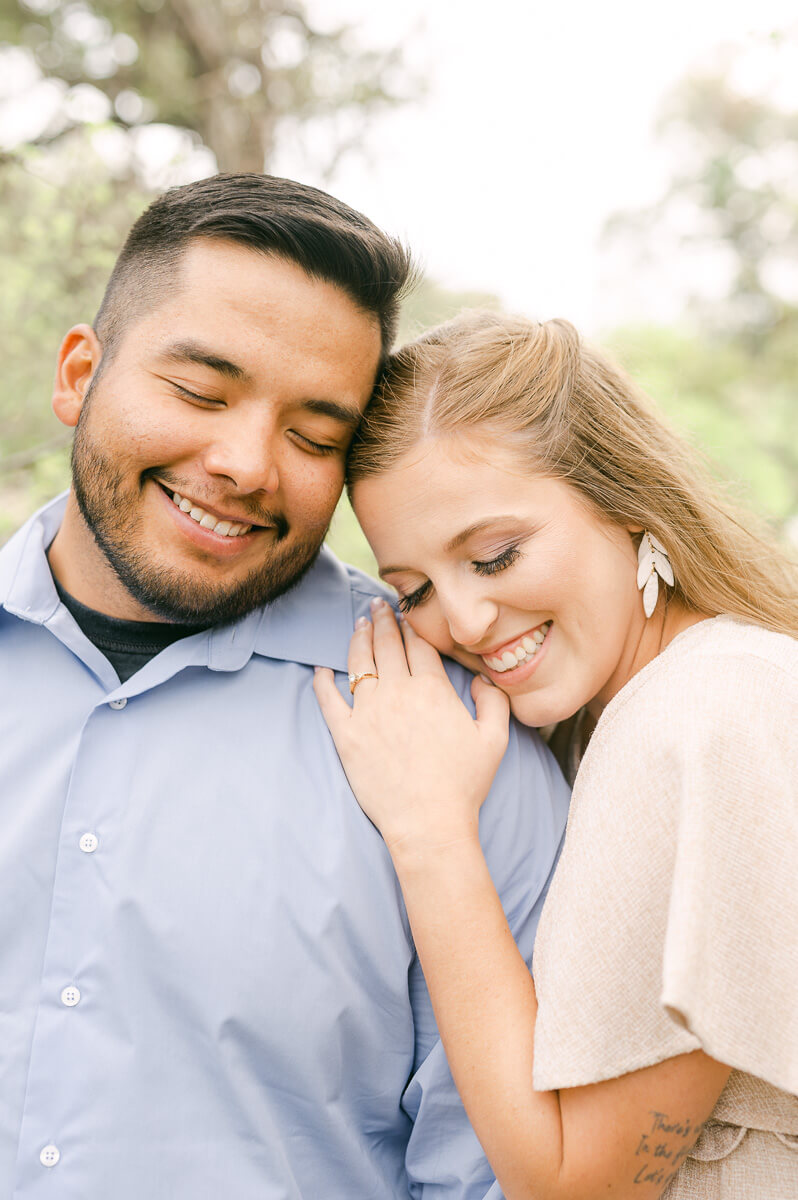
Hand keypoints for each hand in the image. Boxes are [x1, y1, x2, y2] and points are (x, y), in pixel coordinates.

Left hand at [313, 598, 509, 856]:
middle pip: (387, 645)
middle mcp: (398, 693)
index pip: (418, 645)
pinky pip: (328, 700)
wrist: (428, 822)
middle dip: (382, 621)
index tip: (405, 613)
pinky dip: (322, 681)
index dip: (411, 626)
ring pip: (359, 663)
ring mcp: (369, 712)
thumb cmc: (464, 784)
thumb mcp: (494, 740)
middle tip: (377, 606)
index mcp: (433, 690)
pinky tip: (320, 669)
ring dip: (358, 639)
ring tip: (358, 624)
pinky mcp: (347, 735)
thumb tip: (484, 678)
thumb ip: (493, 701)